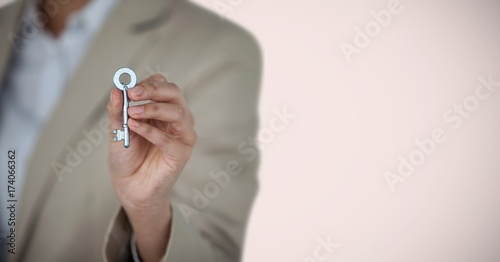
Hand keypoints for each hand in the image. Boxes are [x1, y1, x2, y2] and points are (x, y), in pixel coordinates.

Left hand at [107, 74, 195, 260]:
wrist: (130, 186)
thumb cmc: (127, 156)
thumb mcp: (118, 129)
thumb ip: (117, 111)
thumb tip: (115, 90)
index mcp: (163, 109)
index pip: (163, 86)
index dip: (147, 83)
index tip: (129, 88)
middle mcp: (177, 119)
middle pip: (174, 93)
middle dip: (153, 90)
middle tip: (132, 93)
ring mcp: (182, 136)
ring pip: (177, 112)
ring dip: (153, 109)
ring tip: (131, 114)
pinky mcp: (181, 154)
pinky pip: (170, 139)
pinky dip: (152, 131)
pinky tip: (135, 128)